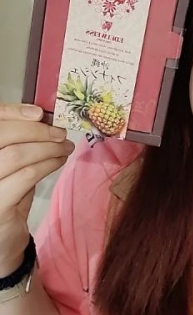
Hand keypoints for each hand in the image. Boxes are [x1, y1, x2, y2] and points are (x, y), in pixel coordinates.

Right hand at [0, 103, 74, 274]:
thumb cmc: (4, 201)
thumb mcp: (8, 170)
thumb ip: (19, 146)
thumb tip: (44, 122)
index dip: (13, 113)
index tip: (38, 113)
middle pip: (3, 135)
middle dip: (37, 130)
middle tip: (60, 133)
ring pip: (16, 154)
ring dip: (47, 148)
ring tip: (65, 147)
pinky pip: (26, 176)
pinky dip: (47, 165)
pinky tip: (58, 162)